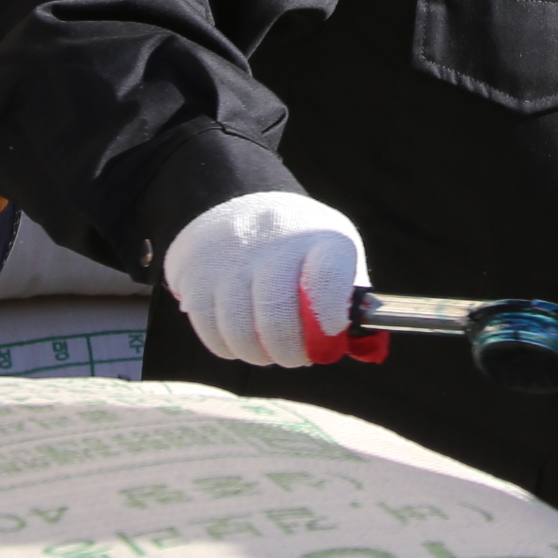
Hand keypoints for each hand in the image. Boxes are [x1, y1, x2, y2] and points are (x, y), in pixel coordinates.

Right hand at [162, 191, 384, 367]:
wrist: (240, 201)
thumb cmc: (299, 245)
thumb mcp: (334, 254)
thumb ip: (348, 302)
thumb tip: (364, 351)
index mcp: (320, 238)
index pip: (327, 277)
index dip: (328, 314)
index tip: (330, 333)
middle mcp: (272, 242)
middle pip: (277, 318)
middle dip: (291, 353)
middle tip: (297, 356)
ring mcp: (228, 256)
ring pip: (240, 333)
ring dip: (258, 354)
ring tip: (268, 348)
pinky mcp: (194, 271)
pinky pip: (211, 333)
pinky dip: (229, 347)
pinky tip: (240, 337)